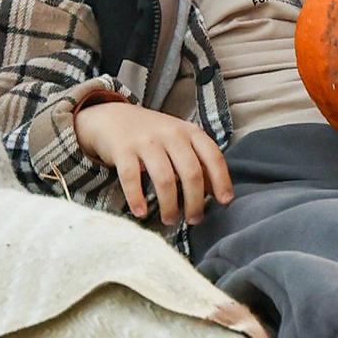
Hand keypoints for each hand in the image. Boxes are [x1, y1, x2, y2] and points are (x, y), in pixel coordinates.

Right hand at [74, 98, 236, 228]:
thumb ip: (197, 160)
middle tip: (194, 219)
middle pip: (191, 172)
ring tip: (170, 219)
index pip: (213, 156)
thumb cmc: (153, 135)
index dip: (221, 180)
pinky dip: (137, 198)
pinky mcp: (123, 149)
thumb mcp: (179, 140)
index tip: (225, 201)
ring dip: (170, 205)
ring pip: (165, 179)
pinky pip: (132, 177)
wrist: (113, 117)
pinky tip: (140, 212)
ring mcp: (147, 141)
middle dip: (195, 201)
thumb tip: (215, 192)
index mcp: (190, 132)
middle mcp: (171, 134)